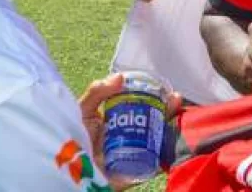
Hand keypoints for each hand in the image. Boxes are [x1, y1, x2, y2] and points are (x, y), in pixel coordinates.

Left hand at [79, 74, 183, 189]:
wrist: (73, 174)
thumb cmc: (72, 142)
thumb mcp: (82, 112)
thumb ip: (97, 92)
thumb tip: (120, 77)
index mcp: (120, 122)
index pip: (142, 106)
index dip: (155, 96)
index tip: (164, 89)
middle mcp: (133, 137)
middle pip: (157, 121)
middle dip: (169, 110)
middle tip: (175, 100)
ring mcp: (140, 154)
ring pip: (163, 138)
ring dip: (175, 126)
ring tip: (179, 114)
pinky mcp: (143, 171)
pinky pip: (162, 161)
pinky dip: (173, 150)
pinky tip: (179, 137)